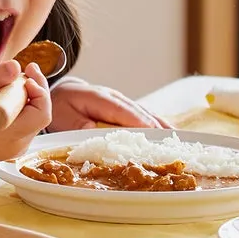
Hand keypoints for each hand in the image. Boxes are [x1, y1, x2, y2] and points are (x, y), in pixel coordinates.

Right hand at [0, 60, 51, 162]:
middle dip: (35, 90)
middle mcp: (18, 145)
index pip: (41, 114)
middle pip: (40, 114)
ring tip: (10, 86)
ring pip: (33, 119)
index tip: (27, 73)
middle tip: (22, 72)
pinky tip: (7, 101)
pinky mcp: (14, 147)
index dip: (40, 90)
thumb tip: (16, 66)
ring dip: (27, 100)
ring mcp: (17, 148)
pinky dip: (21, 110)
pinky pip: (25, 125)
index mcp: (10, 134)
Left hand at [47, 77, 172, 130]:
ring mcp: (122, 101)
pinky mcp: (126, 108)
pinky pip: (144, 115)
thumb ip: (78, 124)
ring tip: (176, 141)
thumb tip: (94, 130)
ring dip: (160, 126)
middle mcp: (114, 97)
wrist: (61, 93)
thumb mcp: (63, 116)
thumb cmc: (62, 107)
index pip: (121, 110)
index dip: (137, 121)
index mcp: (98, 98)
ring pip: (144, 113)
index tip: (152, 132)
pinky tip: (171, 134)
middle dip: (153, 127)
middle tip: (169, 143)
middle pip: (138, 112)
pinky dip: (158, 124)